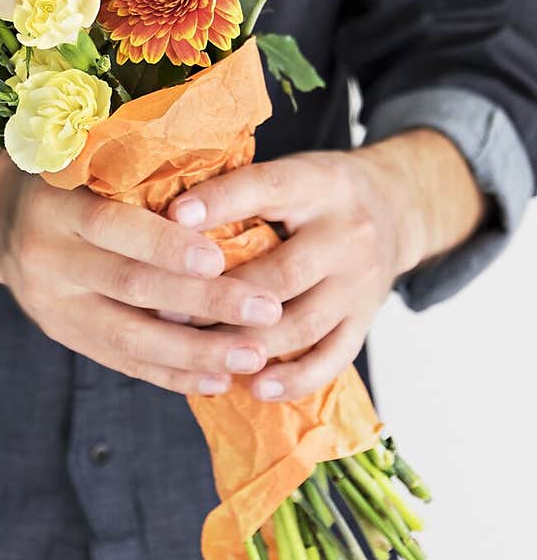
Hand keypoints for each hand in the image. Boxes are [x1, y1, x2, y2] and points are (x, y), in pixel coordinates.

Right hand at [0, 153, 281, 395]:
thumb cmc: (64, 175)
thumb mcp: (82, 157)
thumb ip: (134, 171)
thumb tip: (223, 181)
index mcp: (55, 204)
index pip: (113, 225)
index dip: (164, 244)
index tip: (219, 256)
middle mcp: (47, 256)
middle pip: (130, 286)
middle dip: (204, 301)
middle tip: (266, 311)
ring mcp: (52, 303)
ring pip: (129, 336)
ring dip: (197, 350)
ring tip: (254, 354)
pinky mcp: (62, 333)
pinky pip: (121, 361)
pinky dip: (171, 374)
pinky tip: (217, 379)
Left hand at [166, 132, 485, 403]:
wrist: (396, 206)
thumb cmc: (315, 192)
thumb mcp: (288, 172)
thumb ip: (239, 189)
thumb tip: (163, 210)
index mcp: (318, 183)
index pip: (266, 190)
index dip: (219, 204)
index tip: (174, 218)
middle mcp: (347, 233)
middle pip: (282, 272)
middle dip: (222, 297)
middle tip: (168, 311)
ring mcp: (361, 282)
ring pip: (302, 323)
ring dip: (247, 343)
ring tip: (199, 351)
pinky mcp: (366, 319)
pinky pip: (332, 358)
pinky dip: (293, 378)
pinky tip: (255, 387)